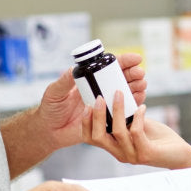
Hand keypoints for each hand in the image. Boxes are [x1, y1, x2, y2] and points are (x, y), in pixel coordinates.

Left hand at [34, 53, 148, 148]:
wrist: (49, 131)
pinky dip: (133, 105)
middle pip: (121, 79)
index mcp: (89, 81)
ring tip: (141, 85)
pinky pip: (123, 112)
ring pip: (125, 93)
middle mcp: (98, 91)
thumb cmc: (50, 109)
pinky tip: (138, 100)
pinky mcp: (106, 121)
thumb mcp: (54, 92)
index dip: (124, 62)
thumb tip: (72, 69)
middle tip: (140, 74)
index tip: (136, 59)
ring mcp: (104, 105)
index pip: (108, 68)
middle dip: (133, 74)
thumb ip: (63, 81)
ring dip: (136, 88)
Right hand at [82, 96, 190, 169]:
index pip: (91, 139)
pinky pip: (136, 132)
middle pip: (98, 137)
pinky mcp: (147, 154)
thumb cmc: (158, 138)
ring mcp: (133, 155)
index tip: (88, 104)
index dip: (86, 123)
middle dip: (97, 116)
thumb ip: (125, 116)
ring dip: (118, 110)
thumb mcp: (138, 124)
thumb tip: (115, 95)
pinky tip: (142, 107)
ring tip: (120, 94)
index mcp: (115, 146)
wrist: (180, 154)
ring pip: (118, 132)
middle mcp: (120, 153)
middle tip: (100, 97)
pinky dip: (137, 117)